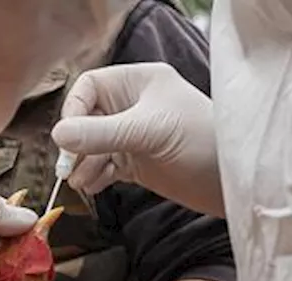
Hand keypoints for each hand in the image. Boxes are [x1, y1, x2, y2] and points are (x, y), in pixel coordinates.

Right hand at [51, 62, 223, 217]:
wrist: (232, 183)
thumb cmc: (202, 142)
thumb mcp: (148, 133)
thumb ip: (101, 134)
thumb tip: (58, 135)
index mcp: (138, 82)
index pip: (90, 87)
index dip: (74, 111)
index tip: (68, 138)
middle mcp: (133, 105)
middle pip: (87, 118)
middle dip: (77, 143)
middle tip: (69, 167)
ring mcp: (135, 135)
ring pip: (94, 146)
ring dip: (84, 164)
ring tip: (82, 182)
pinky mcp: (138, 162)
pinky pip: (105, 166)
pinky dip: (96, 176)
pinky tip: (93, 187)